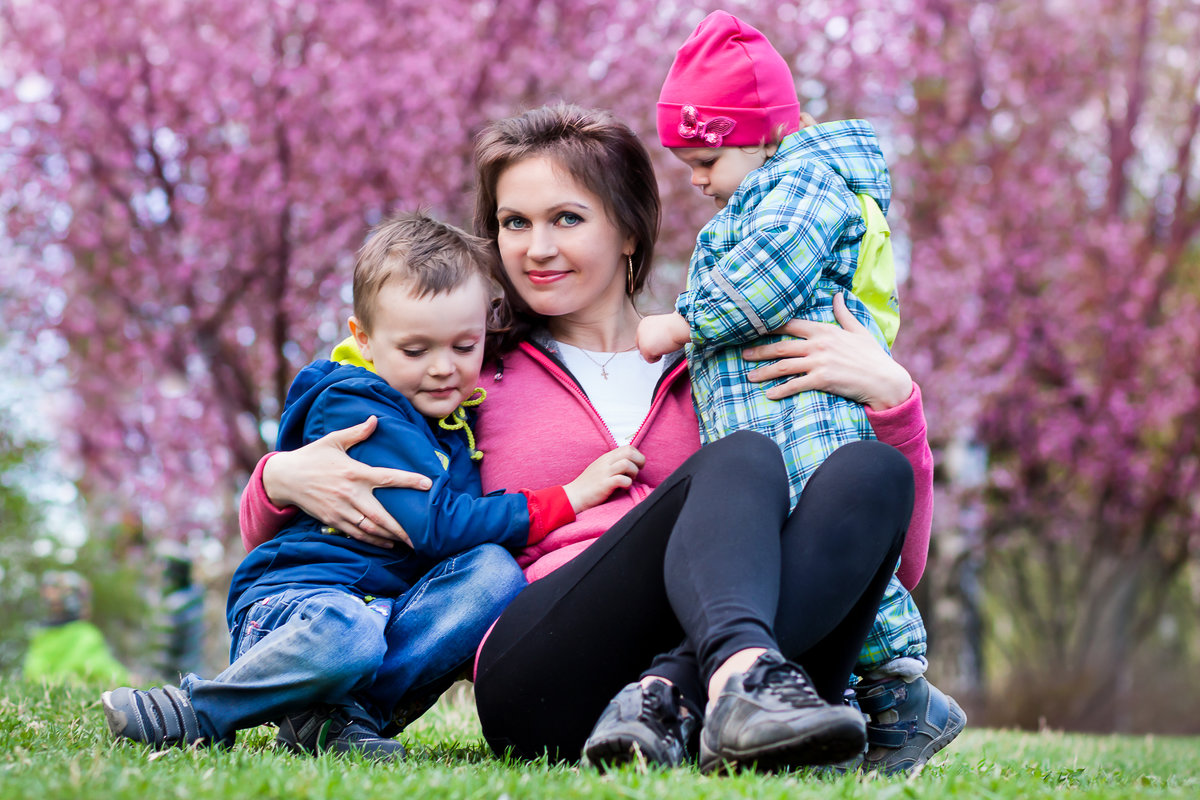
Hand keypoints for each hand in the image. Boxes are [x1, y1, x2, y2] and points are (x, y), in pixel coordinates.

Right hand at [261, 416, 429, 547]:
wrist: (284, 477)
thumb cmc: (312, 456)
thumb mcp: (333, 440)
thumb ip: (356, 432)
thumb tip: (375, 419)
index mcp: (354, 472)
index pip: (387, 477)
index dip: (409, 481)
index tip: (427, 485)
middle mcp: (349, 494)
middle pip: (381, 514)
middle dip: (401, 527)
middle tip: (421, 536)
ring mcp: (340, 510)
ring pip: (370, 528)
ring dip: (389, 537)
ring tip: (408, 543)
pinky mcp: (332, 520)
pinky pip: (356, 534)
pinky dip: (372, 540)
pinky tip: (386, 544)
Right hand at [563, 445, 645, 512]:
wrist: (574, 496)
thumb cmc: (589, 484)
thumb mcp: (600, 468)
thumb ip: (613, 463)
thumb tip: (630, 463)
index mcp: (606, 457)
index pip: (628, 447)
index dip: (637, 455)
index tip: (636, 466)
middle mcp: (606, 462)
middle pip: (629, 452)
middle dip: (639, 461)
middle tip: (637, 472)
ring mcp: (604, 473)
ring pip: (627, 464)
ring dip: (634, 472)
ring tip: (630, 480)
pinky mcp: (604, 485)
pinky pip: (621, 479)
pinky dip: (628, 483)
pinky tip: (624, 488)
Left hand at [636, 313, 689, 362]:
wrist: (678, 326)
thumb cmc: (677, 326)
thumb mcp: (662, 327)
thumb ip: (655, 334)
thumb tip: (655, 345)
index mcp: (644, 323)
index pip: (642, 337)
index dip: (650, 343)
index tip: (658, 345)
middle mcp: (640, 331)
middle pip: (641, 346)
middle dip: (650, 349)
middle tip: (662, 347)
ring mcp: (641, 340)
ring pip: (645, 354)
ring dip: (655, 352)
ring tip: (665, 344)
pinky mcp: (645, 349)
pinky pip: (650, 360)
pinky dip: (658, 357)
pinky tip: (664, 349)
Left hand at [742, 293, 911, 410]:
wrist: (885, 380)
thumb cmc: (872, 356)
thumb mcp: (858, 330)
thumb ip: (843, 314)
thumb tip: (838, 295)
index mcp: (825, 331)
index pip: (791, 325)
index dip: (770, 326)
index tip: (754, 329)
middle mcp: (819, 344)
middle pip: (781, 346)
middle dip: (759, 350)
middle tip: (743, 354)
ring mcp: (819, 362)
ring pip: (783, 366)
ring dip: (764, 372)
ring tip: (750, 376)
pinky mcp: (822, 380)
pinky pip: (795, 385)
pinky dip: (780, 390)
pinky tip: (769, 394)